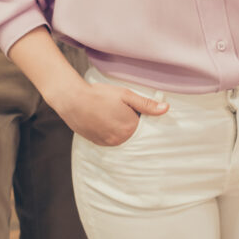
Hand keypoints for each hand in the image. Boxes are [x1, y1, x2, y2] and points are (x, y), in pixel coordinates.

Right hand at [51, 81, 168, 146]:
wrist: (73, 100)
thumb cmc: (100, 95)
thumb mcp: (126, 95)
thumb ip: (146, 104)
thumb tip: (166, 109)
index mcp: (130, 129)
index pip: (144, 126)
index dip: (140, 116)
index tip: (134, 109)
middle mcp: (120, 140)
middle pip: (132, 132)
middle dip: (130, 122)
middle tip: (119, 109)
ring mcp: (107, 143)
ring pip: (120, 136)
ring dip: (119, 128)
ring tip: (110, 113)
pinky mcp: (97, 143)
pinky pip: (109, 139)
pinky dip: (109, 131)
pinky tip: (103, 119)